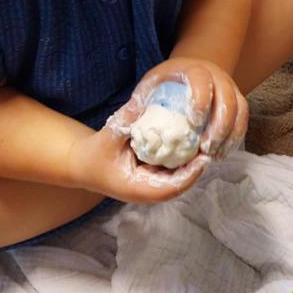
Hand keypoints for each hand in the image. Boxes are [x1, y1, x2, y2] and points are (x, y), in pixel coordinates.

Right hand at [66, 122, 208, 203]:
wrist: (81, 164)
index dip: (189, 175)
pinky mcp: (149, 177)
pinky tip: (191, 142)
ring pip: (177, 179)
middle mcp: (147, 191)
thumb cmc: (94, 154)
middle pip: (179, 184)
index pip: (170, 187)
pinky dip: (181, 160)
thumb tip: (142, 101)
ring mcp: (149, 186)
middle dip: (196, 168)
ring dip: (191, 164)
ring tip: (206, 144)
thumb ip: (126, 120)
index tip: (203, 158)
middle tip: (211, 146)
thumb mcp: (109, 135)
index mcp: (138, 188)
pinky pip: (170, 171)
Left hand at [110, 58, 249, 160]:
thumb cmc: (165, 83)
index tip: (193, 122)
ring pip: (240, 110)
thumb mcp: (149, 87)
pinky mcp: (238, 99)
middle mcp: (216, 74)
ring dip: (230, 134)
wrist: (190, 71)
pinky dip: (236, 137)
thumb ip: (138, 104)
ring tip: (215, 156)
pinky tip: (222, 153)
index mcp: (193, 68)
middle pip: (228, 98)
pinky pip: (243, 119)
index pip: (201, 80)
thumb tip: (125, 124)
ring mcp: (230, 86)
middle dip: (220, 125)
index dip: (200, 100)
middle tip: (206, 148)